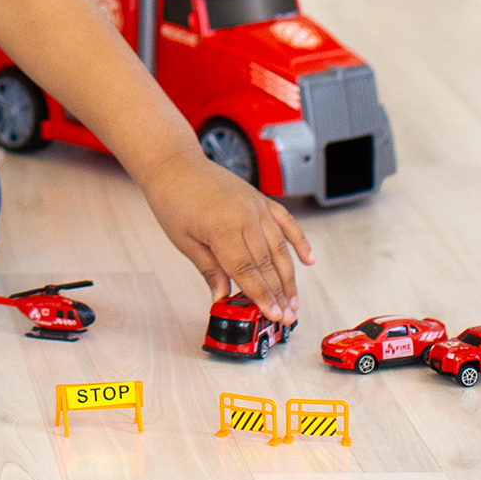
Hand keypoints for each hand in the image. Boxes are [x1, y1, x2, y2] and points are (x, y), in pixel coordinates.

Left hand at [138, 148, 314, 323]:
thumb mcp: (183, 240)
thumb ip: (209, 270)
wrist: (173, 162)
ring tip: (294, 300)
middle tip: (287, 317)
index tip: (273, 316)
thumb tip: (221, 298)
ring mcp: (256, 205)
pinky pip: (285, 221)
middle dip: (279, 293)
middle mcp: (245, 216)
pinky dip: (299, 241)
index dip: (262, 297)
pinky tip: (308, 260)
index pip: (248, 271)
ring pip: (280, 247)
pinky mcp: (260, 198)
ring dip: (290, 276)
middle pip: (267, 263)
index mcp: (223, 228)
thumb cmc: (172, 198)